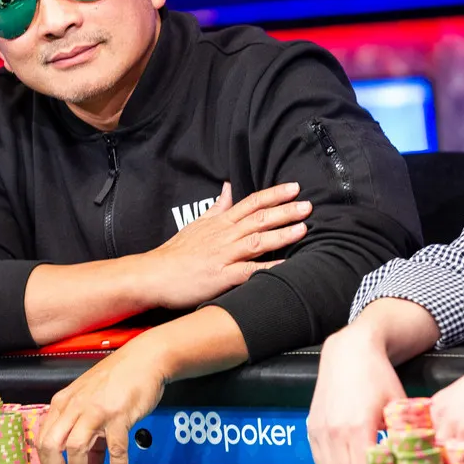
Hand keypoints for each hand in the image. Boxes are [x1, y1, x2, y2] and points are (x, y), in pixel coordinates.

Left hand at [36, 339, 166, 463]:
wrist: (143, 359)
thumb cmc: (117, 380)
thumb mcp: (90, 401)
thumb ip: (84, 432)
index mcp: (63, 402)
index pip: (42, 438)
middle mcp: (74, 406)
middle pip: (51, 446)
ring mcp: (96, 411)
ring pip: (75, 449)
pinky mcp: (119, 416)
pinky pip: (115, 450)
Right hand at [141, 182, 310, 308]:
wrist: (154, 274)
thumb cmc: (176, 253)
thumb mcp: (197, 224)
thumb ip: (217, 208)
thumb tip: (227, 187)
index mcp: (220, 223)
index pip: (251, 202)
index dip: (274, 194)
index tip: (294, 187)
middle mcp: (224, 236)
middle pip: (258, 218)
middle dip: (285, 210)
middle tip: (308, 205)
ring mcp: (223, 255)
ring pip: (256, 240)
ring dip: (281, 234)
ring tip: (303, 228)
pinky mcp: (221, 276)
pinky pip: (248, 271)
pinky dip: (268, 268)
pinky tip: (286, 266)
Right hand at [307, 325, 405, 463]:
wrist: (350, 353)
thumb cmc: (379, 377)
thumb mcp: (397, 405)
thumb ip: (403, 435)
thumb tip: (413, 462)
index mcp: (358, 426)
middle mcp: (335, 431)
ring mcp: (320, 430)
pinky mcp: (312, 427)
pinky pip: (319, 462)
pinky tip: (347, 458)